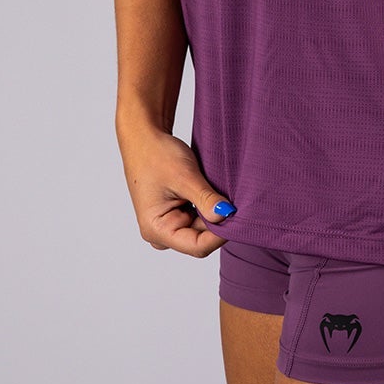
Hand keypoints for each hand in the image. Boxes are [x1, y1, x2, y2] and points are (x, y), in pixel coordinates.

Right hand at [116, 109, 234, 257]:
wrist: (145, 137)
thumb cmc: (157, 155)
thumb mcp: (185, 177)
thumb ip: (205, 200)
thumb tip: (227, 216)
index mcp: (156, 229)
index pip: (196, 246)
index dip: (220, 236)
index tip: (239, 218)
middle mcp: (160, 232)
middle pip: (200, 239)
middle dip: (218, 223)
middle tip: (237, 204)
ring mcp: (167, 223)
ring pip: (201, 228)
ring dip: (213, 214)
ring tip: (223, 196)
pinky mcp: (174, 213)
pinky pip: (197, 218)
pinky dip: (208, 208)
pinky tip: (215, 195)